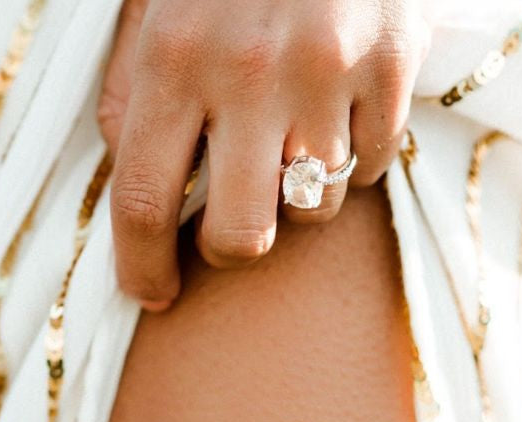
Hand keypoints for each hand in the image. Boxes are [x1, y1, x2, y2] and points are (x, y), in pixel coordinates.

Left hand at [99, 0, 427, 310]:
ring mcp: (329, 72)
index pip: (143, 199)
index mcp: (172, 57)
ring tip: (285, 143)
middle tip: (225, 226)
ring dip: (292, 197)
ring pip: (312, 209)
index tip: (151, 294)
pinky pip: (372, 168)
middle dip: (228, 250)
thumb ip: (129, 98)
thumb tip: (132, 188)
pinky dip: (348, 162)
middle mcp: (250, 72)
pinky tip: (331, 117)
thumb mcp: (151, 15)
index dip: (140, 266)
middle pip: (239, 234)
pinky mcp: (393, 66)